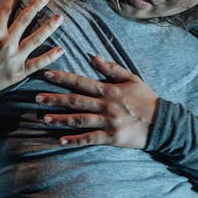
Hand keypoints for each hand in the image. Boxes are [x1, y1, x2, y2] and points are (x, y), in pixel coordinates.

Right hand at [0, 0, 64, 98]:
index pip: (7, 9)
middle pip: (26, 19)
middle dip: (37, 6)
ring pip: (36, 39)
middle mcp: (7, 42)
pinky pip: (38, 63)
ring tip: (60, 18)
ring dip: (49, 27)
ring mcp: (15, 58)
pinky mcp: (19, 72)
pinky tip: (61, 49)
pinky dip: (50, 57)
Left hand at [35, 55, 157, 147]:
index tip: (46, 74)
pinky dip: (75, 140)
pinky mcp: (111, 137)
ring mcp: (107, 122)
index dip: (63, 78)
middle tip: (36, 98)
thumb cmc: (145, 99)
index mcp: (108, 89)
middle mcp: (105, 105)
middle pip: (75, 101)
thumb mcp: (131, 78)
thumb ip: (111, 68)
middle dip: (55, 99)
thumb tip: (93, 56)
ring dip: (60, 119)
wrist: (161, 122)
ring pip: (79, 120)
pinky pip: (90, 139)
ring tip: (44, 118)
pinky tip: (61, 140)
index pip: (81, 82)